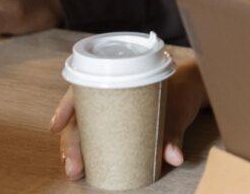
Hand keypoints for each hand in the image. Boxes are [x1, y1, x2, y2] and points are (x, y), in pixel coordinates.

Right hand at [50, 57, 206, 178]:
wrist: (193, 87)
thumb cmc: (182, 90)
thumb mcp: (179, 110)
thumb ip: (174, 133)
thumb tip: (173, 157)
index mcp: (119, 79)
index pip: (83, 89)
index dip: (66, 107)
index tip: (56, 126)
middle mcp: (111, 93)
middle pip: (81, 115)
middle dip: (71, 141)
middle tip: (73, 167)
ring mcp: (113, 107)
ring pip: (84, 126)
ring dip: (75, 148)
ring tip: (74, 170)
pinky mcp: (119, 121)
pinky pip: (97, 132)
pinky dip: (88, 148)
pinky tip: (82, 164)